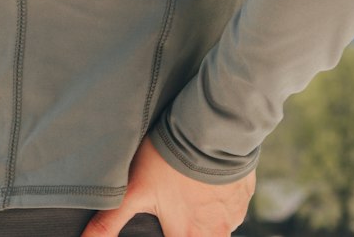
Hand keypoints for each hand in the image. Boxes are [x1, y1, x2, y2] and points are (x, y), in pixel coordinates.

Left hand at [78, 133, 255, 236]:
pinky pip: (234, 205)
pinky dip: (222, 197)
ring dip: (207, 216)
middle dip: (190, 229)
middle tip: (179, 209)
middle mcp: (215, 232)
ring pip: (221, 226)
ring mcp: (234, 213)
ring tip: (190, 191)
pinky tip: (208, 178)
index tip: (169, 227)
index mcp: (187, 235)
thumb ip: (108, 221)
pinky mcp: (245, 192)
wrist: (212, 127)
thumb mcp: (134, 189)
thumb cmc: (170, 159)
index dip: (172, 235)